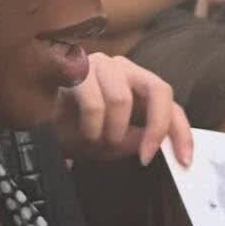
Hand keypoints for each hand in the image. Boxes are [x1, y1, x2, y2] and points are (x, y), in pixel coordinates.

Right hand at [52, 52, 192, 167]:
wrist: (40, 126)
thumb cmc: (81, 131)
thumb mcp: (116, 141)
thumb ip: (139, 140)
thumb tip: (155, 145)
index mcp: (140, 83)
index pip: (172, 103)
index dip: (182, 132)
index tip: (184, 160)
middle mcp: (125, 68)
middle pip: (159, 90)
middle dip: (155, 127)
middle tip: (143, 155)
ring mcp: (101, 65)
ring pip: (121, 100)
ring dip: (110, 132)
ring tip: (97, 142)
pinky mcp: (76, 70)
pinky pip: (94, 105)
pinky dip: (91, 128)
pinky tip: (83, 135)